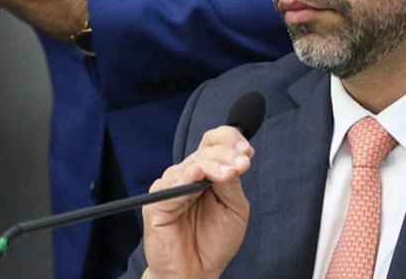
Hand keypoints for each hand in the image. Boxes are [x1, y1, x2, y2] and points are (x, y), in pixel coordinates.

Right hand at [142, 126, 254, 278]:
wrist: (196, 272)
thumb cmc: (214, 242)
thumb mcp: (234, 208)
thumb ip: (231, 183)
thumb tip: (233, 160)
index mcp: (206, 172)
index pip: (213, 142)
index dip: (230, 140)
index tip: (248, 151)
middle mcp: (188, 175)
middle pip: (205, 150)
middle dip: (227, 154)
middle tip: (243, 165)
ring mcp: (172, 186)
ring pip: (192, 164)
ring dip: (213, 165)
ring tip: (230, 173)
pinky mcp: (157, 202)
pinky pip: (172, 186)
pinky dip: (186, 179)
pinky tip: (197, 177)